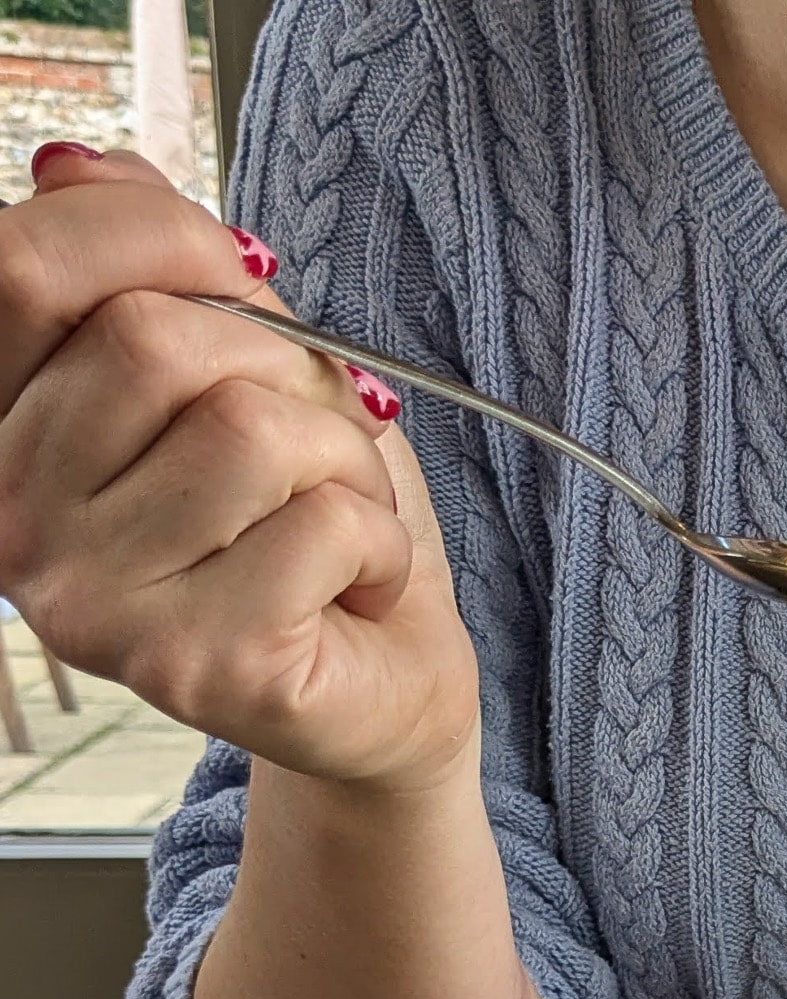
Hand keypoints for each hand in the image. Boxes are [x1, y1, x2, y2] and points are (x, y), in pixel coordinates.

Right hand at [0, 145, 478, 793]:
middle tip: (319, 444)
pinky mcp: (200, 667)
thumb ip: (162, 271)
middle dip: (288, 371)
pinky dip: (380, 540)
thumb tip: (80, 170)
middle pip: (154, 342)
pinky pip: (324, 523)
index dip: (154, 234)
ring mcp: (95, 606)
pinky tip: (357, 586)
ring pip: (249, 430)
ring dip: (344, 462)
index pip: (21, 268)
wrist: (386, 678)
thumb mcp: (247, 366)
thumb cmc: (313, 521)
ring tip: (337, 521)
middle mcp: (17, 522)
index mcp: (7, 430)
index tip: (244, 278)